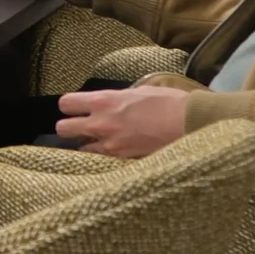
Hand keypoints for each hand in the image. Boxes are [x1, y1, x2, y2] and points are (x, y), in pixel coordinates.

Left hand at [56, 86, 189, 156]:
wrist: (191, 122)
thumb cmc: (169, 103)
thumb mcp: (138, 91)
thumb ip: (117, 98)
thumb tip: (110, 102)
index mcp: (104, 101)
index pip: (66, 104)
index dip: (69, 107)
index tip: (76, 109)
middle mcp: (101, 123)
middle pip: (63, 128)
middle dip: (70, 127)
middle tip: (81, 128)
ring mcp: (111, 144)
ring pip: (80, 149)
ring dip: (87, 145)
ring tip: (100, 143)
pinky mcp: (123, 159)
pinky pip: (101, 161)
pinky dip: (103, 159)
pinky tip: (113, 155)